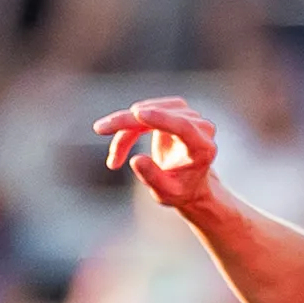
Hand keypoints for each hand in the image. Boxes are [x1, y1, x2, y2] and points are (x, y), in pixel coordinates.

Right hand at [93, 98, 226, 216]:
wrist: (190, 184)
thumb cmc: (179, 190)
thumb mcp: (165, 193)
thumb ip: (152, 177)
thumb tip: (135, 160)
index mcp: (203, 148)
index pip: (183, 127)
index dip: (160, 119)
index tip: (137, 113)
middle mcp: (200, 127)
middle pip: (159, 116)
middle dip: (127, 123)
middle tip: (100, 129)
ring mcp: (189, 115)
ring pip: (148, 112)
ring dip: (125, 129)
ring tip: (114, 158)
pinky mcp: (175, 109)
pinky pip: (146, 112)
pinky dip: (129, 126)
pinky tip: (120, 144)